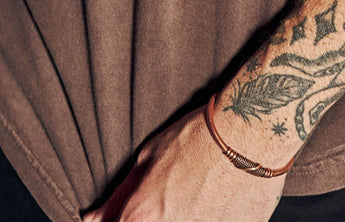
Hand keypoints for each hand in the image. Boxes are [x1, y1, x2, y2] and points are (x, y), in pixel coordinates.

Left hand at [83, 107, 284, 221]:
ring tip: (199, 194)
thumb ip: (121, 196)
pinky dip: (211, 218)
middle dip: (157, 216)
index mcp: (142, 217)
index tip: (132, 213)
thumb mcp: (150, 156)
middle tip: (176, 195)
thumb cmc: (200, 136)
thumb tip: (94, 219)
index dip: (121, 221)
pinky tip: (217, 199)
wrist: (251, 132)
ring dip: (185, 216)